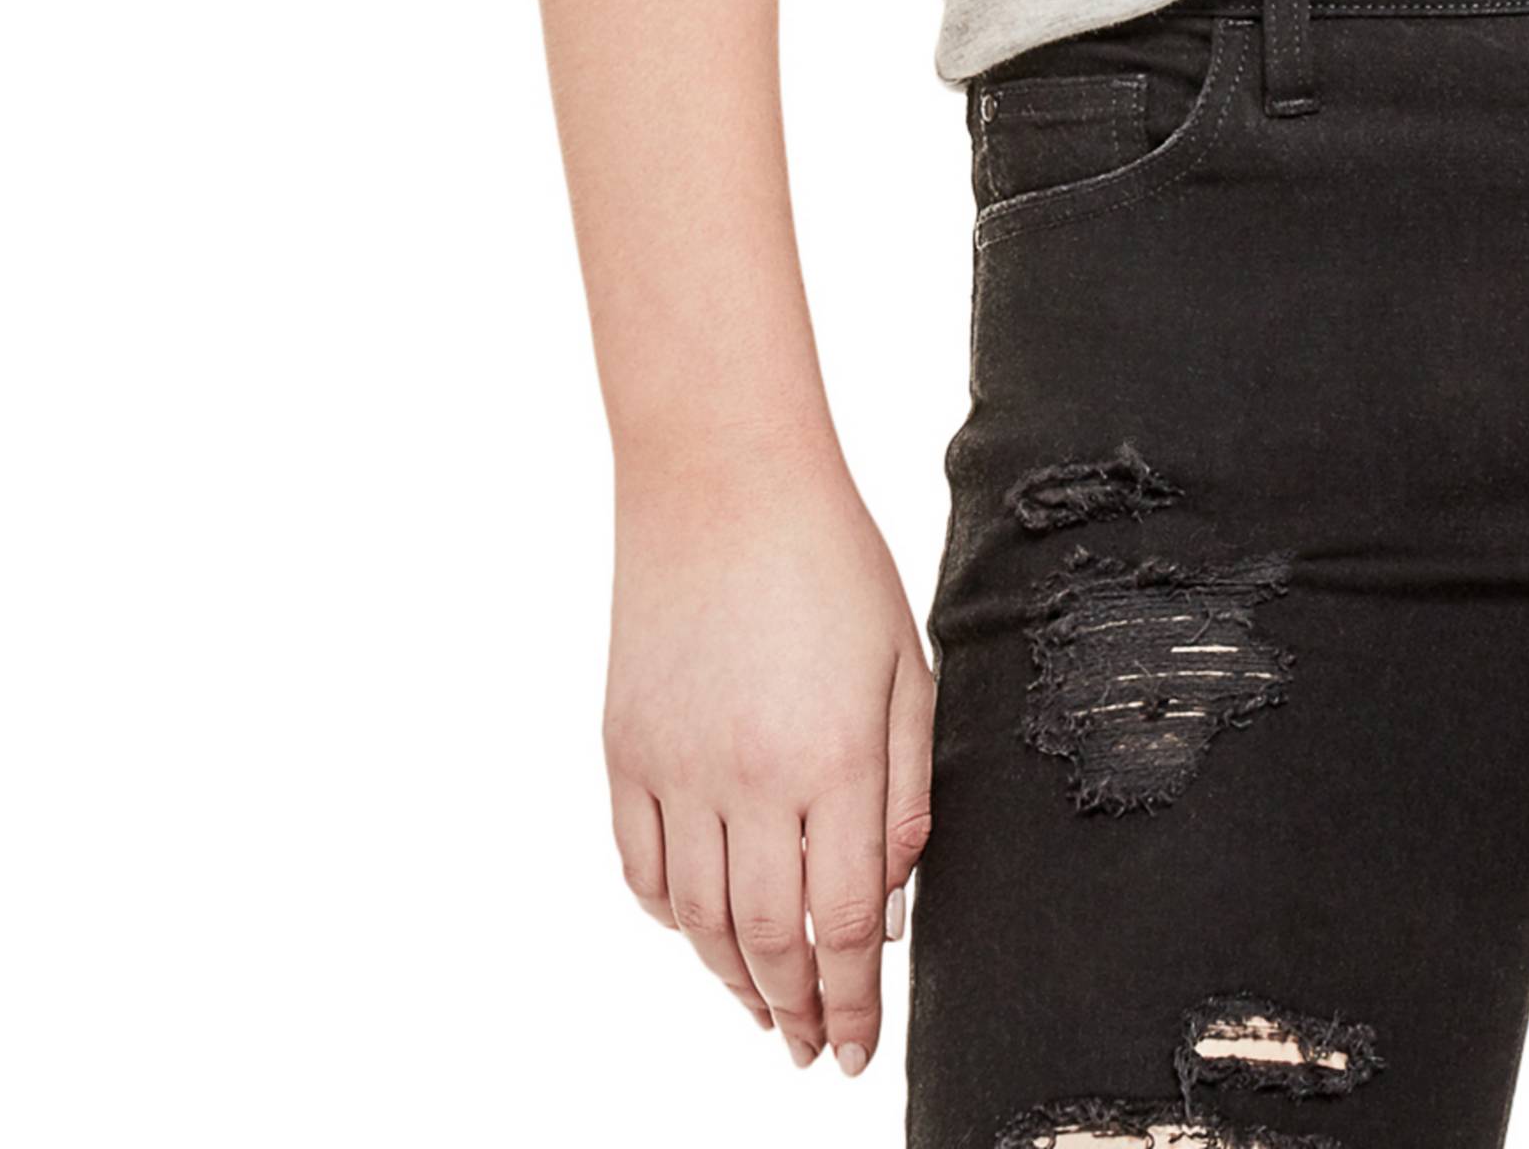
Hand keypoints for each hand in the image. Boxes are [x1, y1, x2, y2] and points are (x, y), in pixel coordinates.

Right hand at [604, 449, 935, 1075]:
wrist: (722, 478)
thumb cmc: (832, 559)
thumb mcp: (904, 665)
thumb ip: (904, 788)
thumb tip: (892, 901)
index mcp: (834, 759)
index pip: (846, 924)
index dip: (854, 1002)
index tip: (854, 1050)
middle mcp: (749, 779)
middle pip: (768, 940)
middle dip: (794, 1010)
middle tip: (809, 1048)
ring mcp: (676, 767)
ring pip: (697, 920)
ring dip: (732, 980)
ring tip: (763, 1009)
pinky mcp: (624, 748)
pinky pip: (640, 866)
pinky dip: (669, 918)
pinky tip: (698, 933)